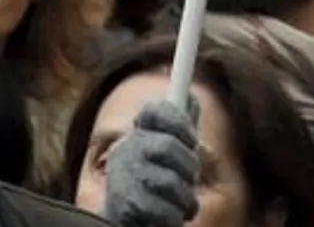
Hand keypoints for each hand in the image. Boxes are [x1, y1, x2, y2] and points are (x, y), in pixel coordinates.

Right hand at [101, 98, 200, 226]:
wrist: (128, 222)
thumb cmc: (158, 182)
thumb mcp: (173, 152)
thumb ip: (182, 126)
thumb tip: (192, 98)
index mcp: (139, 134)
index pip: (153, 110)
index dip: (177, 120)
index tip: (192, 138)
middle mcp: (125, 151)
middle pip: (166, 146)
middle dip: (188, 166)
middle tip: (191, 178)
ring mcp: (121, 179)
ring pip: (168, 182)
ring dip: (184, 197)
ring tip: (181, 203)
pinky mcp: (123, 208)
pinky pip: (162, 210)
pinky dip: (173, 217)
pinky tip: (169, 217)